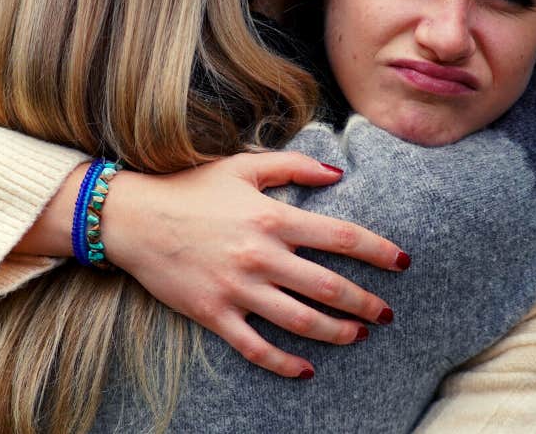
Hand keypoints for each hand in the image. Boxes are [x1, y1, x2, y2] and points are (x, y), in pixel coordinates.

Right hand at [100, 152, 409, 378]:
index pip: (341, 237)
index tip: (403, 263)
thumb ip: (294, 166)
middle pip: (329, 287)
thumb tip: (339, 172)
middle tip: (387, 313)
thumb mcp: (243, 166)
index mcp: (272, 218)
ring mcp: (238, 289)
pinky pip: (256, 347)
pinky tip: (306, 368)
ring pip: (301, 321)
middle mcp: (260, 256)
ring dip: (336, 332)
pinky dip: (285, 362)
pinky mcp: (214, 314)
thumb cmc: (190, 188)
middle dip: (366, 302)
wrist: (132, 218)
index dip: (378, 252)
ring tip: (357, 336)